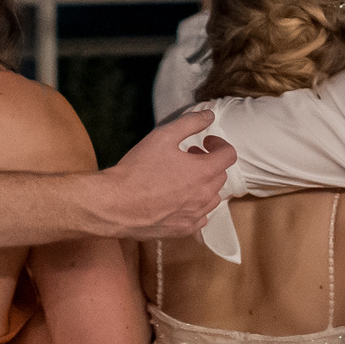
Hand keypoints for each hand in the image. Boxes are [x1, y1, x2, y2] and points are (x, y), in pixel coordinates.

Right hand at [95, 111, 234, 239]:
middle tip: (189, 156)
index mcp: (203, 172)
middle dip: (209, 162)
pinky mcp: (184, 230)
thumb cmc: (138, 168)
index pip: (229, 155)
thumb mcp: (162, 136)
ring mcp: (195, 215)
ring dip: (204, 184)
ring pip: (213, 197)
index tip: (205, 142)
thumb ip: (190, 122)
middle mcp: (205, 195)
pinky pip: (201, 217)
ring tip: (183, 178)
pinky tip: (179, 199)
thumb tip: (210, 114)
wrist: (116, 204)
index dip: (219, 144)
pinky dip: (196, 206)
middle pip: (220, 175)